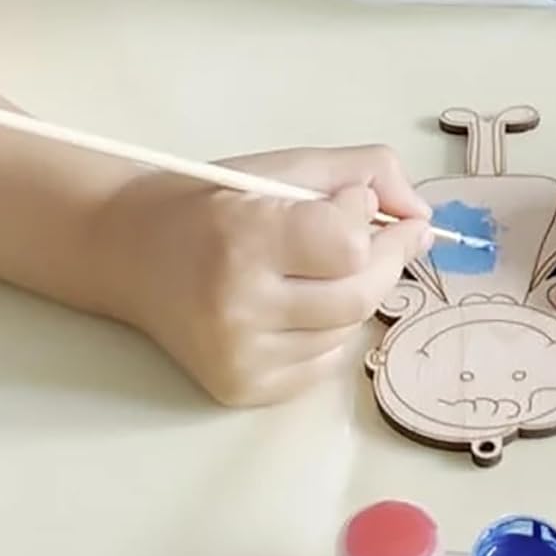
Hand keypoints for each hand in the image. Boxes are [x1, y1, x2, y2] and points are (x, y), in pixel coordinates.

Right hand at [97, 145, 433, 405]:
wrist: (131, 252)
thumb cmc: (214, 201)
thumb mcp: (287, 165)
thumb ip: (366, 172)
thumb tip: (423, 217)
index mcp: (244, 237)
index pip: (348, 243)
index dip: (364, 216)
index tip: (352, 201)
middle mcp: (238, 306)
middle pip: (360, 294)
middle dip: (386, 258)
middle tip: (386, 233)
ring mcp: (239, 356)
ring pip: (347, 330)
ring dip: (354, 294)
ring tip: (319, 266)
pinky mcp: (241, 389)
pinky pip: (323, 362)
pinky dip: (328, 331)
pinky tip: (297, 303)